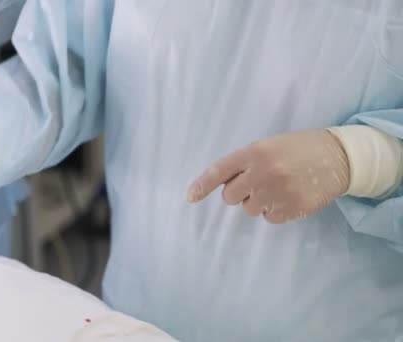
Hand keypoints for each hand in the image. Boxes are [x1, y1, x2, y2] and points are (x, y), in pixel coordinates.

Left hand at [187, 130, 349, 222]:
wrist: (338, 157)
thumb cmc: (297, 148)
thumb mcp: (268, 145)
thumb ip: (245, 162)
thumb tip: (222, 185)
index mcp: (255, 152)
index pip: (220, 170)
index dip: (202, 185)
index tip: (189, 197)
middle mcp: (263, 172)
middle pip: (231, 196)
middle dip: (238, 192)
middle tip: (257, 182)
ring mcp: (278, 192)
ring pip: (249, 209)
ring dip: (257, 201)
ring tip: (277, 186)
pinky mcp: (292, 208)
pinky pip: (268, 218)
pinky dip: (274, 210)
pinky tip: (288, 196)